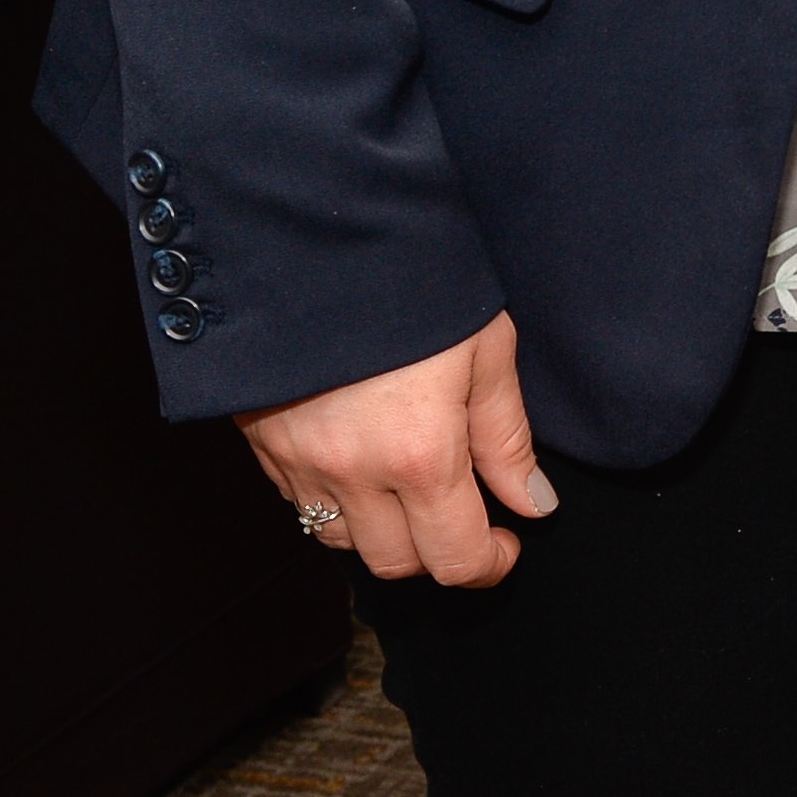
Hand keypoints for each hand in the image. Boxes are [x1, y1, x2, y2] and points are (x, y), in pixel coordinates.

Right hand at [237, 311, 556, 585]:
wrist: (318, 232)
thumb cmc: (417, 279)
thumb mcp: (486, 347)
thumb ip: (506, 437)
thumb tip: (531, 503)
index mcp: (420, 453)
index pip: (454, 557)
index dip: (488, 564)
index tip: (507, 545)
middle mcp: (354, 472)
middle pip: (396, 564)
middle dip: (438, 552)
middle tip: (465, 514)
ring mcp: (300, 463)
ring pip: (343, 541)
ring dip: (384, 531)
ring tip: (413, 485)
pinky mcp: (265, 446)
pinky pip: (302, 505)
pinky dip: (338, 501)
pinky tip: (363, 461)